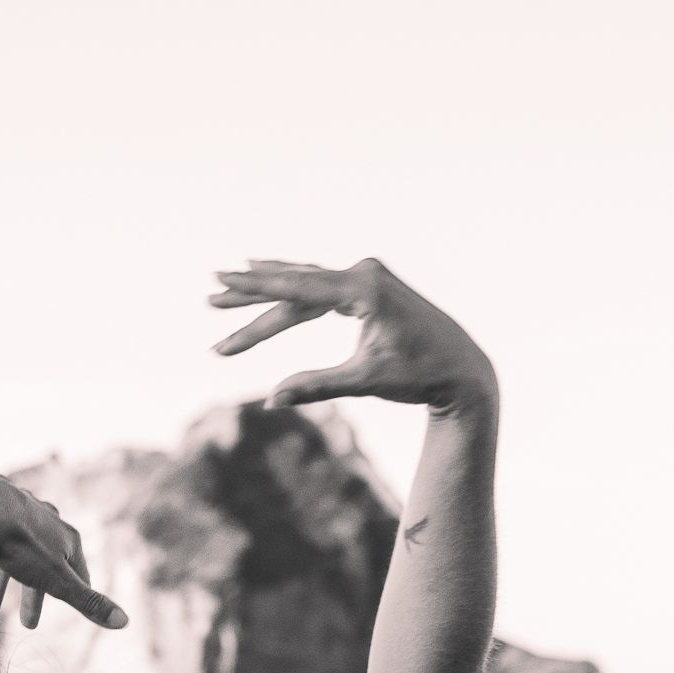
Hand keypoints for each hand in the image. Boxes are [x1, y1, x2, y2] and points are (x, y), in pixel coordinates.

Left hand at [0, 476, 127, 631]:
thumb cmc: (23, 545)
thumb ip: (88, 602)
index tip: (72, 606)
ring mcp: (19, 509)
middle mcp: (47, 520)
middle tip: (27, 625)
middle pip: (43, 566)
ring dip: (2, 584)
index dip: (76, 593)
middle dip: (33, 597)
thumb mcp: (59, 581)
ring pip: (14, 552)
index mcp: (68, 538)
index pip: (79, 572)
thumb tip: (125, 622)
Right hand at [208, 257, 495, 414]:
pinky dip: (293, 289)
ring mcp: (369, 276)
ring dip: (268, 290)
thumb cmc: (420, 376)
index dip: (255, 289)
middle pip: (296, 285)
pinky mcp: (370, 286)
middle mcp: (366, 274)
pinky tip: (269, 277)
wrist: (462, 369)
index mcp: (365, 290)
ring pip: (306, 284)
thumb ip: (317, 385)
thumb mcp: (366, 381)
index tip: (221, 282)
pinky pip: (322, 286)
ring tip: (227, 289)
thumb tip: (273, 398)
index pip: (298, 287)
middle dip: (252, 295)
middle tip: (210, 296)